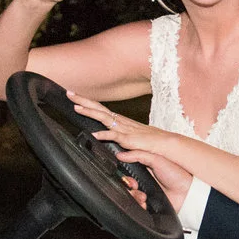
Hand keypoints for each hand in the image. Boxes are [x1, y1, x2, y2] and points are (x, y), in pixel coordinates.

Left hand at [69, 95, 191, 206]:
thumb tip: (115, 146)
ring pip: (103, 117)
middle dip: (84, 100)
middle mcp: (121, 122)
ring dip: (89, 111)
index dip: (89, 104)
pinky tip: (93, 134)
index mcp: (121, 122)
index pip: (102, 110)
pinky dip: (103, 134)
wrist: (168, 145)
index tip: (76, 97)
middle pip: (99, 109)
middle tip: (69, 92)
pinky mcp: (129, 139)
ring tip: (76, 106)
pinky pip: (114, 135)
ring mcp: (125, 129)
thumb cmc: (153, 144)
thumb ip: (123, 142)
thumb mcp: (133, 142)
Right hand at [116, 147, 193, 209]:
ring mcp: (145, 192)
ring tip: (143, 196)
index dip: (123, 174)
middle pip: (125, 184)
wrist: (188, 193)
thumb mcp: (157, 160)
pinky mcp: (148, 203)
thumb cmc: (177, 174)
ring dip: (133, 197)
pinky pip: (136, 207)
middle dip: (127, 187)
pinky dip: (138, 206)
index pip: (125, 169)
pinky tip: (146, 203)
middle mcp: (142, 179)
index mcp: (143, 167)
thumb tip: (120, 154)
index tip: (126, 177)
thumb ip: (139, 155)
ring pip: (129, 196)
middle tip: (135, 186)